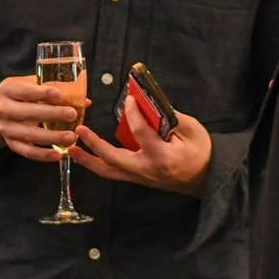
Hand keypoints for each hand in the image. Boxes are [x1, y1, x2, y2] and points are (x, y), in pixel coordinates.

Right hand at [0, 75, 88, 162]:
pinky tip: (59, 154)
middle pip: (27, 113)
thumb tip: (85, 101)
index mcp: (8, 89)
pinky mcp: (11, 143)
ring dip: (52, 137)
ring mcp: (6, 128)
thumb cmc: (26, 92)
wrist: (6, 105)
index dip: (41, 93)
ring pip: (29, 135)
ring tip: (71, 137)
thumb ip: (58, 89)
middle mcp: (2, 108)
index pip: (24, 91)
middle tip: (72, 114)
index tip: (58, 94)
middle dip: (51, 114)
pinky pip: (28, 152)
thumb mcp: (36, 84)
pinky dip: (43, 155)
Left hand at [72, 96, 211, 197]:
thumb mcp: (192, 129)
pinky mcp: (138, 179)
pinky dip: (99, 164)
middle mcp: (146, 170)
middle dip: (94, 145)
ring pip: (108, 172)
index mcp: (162, 156)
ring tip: (71, 149)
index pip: (141, 132)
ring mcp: (140, 177)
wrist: (207, 178)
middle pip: (113, 159)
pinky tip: (87, 156)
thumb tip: (147, 102)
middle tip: (79, 130)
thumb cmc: (201, 152)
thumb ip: (169, 116)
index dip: (134, 113)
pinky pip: (114, 173)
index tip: (129, 99)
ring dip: (88, 160)